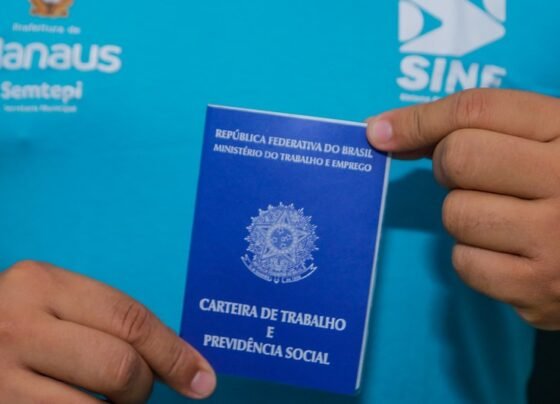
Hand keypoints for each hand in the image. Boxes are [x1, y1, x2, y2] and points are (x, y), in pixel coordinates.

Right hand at [0, 260, 215, 402]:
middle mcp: (17, 325)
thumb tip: (175, 359)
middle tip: (135, 392)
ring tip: (104, 402)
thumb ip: (103, 320)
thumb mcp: (51, 304)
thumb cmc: (18, 325)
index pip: (131, 319)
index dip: (174, 353)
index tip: (201, 378)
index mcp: (40, 283)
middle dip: (142, 387)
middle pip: (120, 366)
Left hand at [367, 89, 559, 329]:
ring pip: (456, 214)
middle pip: (457, 158)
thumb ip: (481, 126)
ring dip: (465, 214)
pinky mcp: (541, 290)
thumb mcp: (547, 141)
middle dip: (450, 166)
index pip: (477, 109)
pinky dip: (474, 257)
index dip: (419, 118)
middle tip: (477, 177)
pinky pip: (465, 263)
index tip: (381, 130)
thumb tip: (385, 132)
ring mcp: (557, 241)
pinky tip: (509, 252)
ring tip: (505, 217)